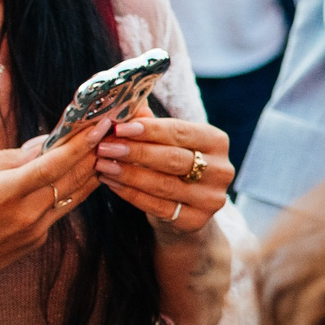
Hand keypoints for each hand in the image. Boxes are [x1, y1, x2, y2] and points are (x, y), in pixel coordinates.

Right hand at [0, 126, 105, 305]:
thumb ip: (7, 157)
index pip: (53, 165)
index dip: (79, 144)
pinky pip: (61, 208)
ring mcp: (36, 229)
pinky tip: (81, 175)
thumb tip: (43, 144)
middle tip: (110, 131)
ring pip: (74, 194)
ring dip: (91, 171)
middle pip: (72, 178)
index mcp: (6, 192)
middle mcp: (27, 212)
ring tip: (106, 149)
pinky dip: (74, 190)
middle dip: (93, 152)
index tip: (99, 126)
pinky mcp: (39, 239)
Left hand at [94, 114, 232, 233]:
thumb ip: (149, 123)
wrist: (186, 207)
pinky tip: (111, 183)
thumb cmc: (172, 165)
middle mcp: (221, 170)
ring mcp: (212, 198)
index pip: (180, 132)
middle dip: (135, 152)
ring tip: (103, 164)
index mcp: (217, 141)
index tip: (119, 127)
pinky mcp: (198, 221)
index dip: (149, 130)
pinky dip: (131, 194)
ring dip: (128, 174)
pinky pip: (158, 207)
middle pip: (173, 159)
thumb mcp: (166, 141)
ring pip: (164, 184)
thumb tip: (125, 103)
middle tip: (105, 147)